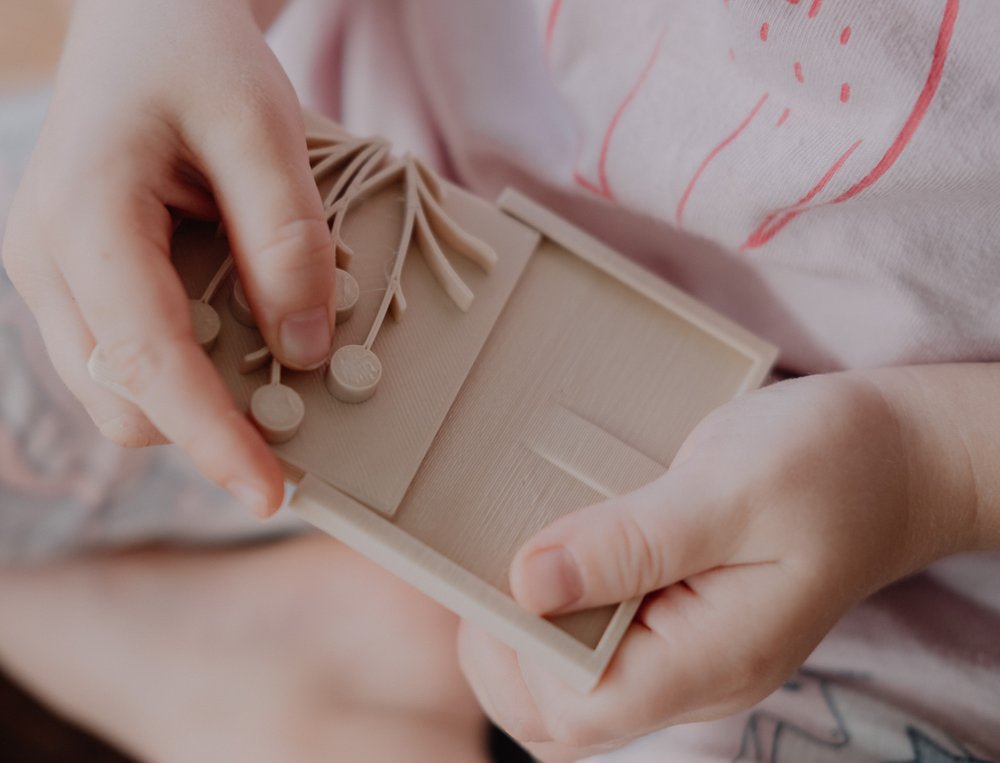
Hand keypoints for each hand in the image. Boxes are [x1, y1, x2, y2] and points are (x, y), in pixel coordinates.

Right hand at [1, 0, 334, 514]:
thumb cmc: (196, 55)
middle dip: (208, 423)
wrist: (145, 20)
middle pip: (122, 400)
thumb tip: (304, 353)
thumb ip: (285, 242)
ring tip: (271, 352)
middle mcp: (44, 259)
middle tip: (298, 406)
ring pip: (119, 390)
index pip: (148, 363)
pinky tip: (235, 327)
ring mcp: (50, 275)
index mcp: (83, 216)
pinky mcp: (75, 282)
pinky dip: (186, 365)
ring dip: (198, 396)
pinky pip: (126, 357)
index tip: (270, 492)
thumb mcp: (261, 129)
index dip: (213, 437)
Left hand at [459, 371, 983, 759]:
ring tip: (512, 555)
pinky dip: (560, 611)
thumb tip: (529, 582)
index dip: (514, 655)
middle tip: (486, 565)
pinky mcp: (684, 621)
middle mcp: (697, 676)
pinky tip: (556, 554)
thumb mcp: (731, 487)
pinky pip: (602, 645)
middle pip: (562, 716)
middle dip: (503, 653)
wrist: (897, 457)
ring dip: (526, 633)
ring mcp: (691, 654)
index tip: (493, 575)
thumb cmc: (829, 462)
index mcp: (711, 659)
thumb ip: (633, 543)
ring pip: (575, 686)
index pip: (577, 712)